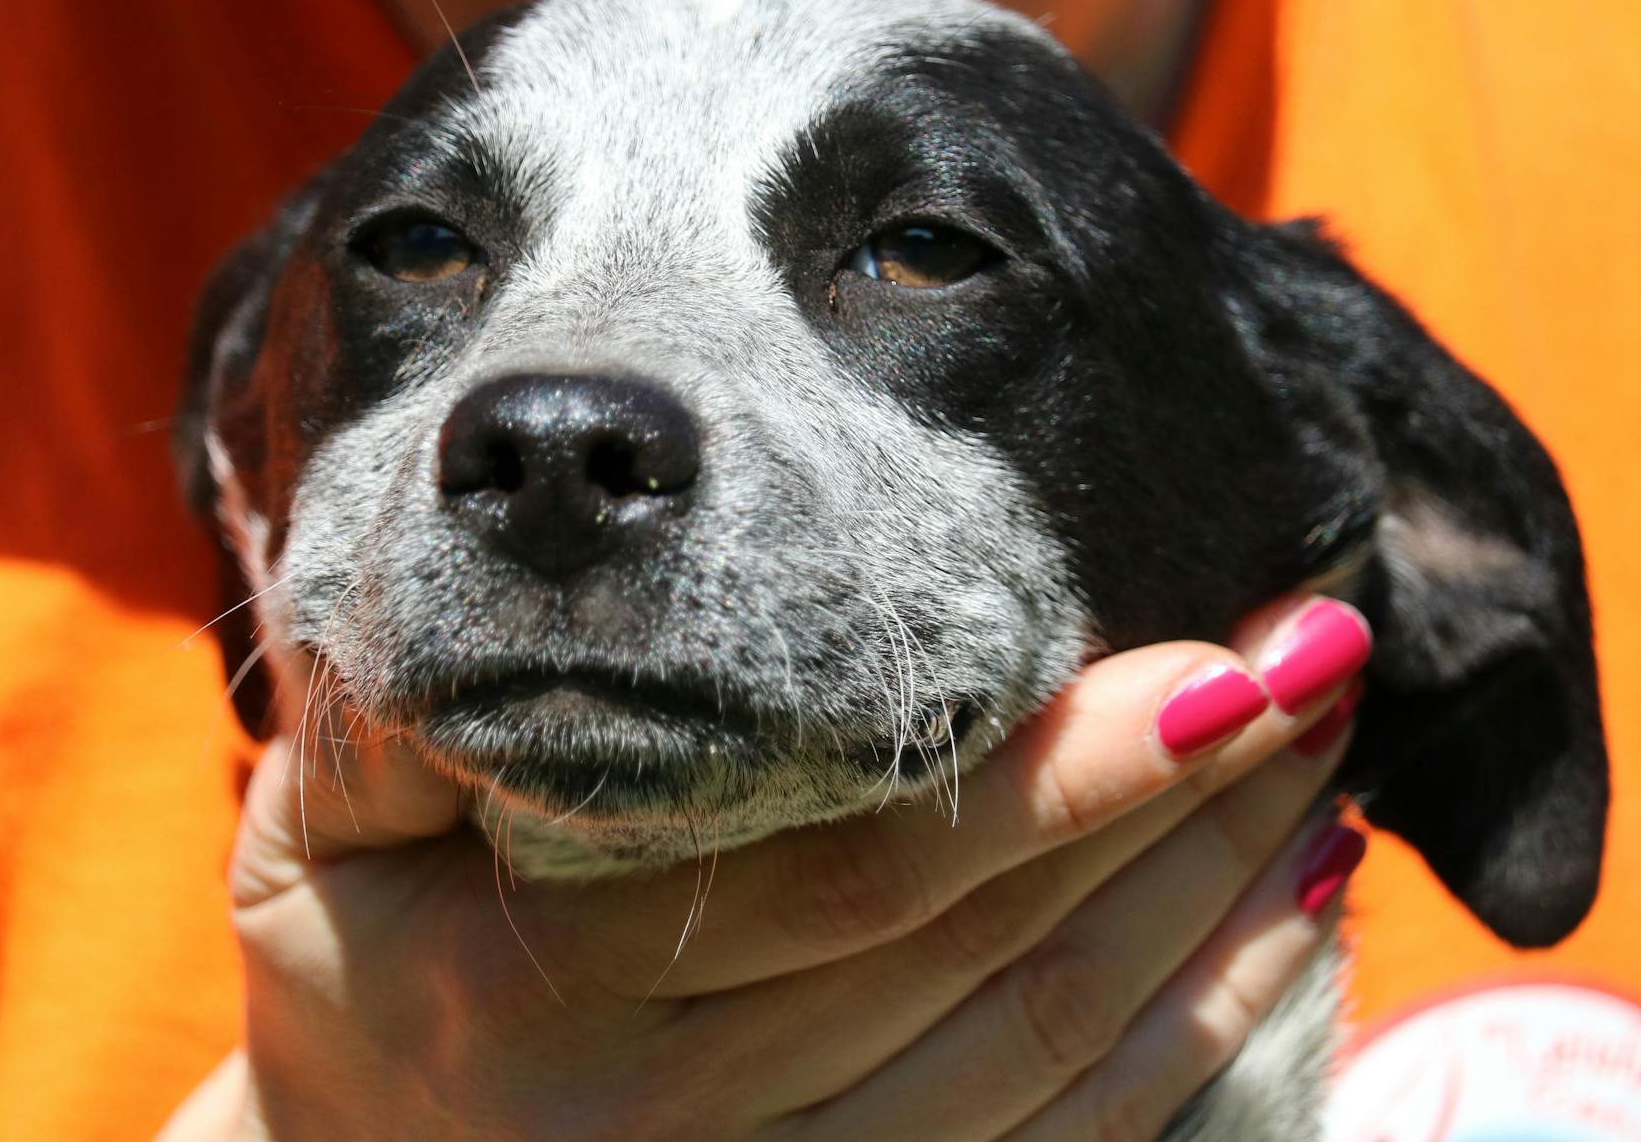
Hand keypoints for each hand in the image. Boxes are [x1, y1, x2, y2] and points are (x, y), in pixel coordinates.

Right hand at [158, 596, 1368, 1140]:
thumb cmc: (349, 970)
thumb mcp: (314, 836)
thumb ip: (399, 717)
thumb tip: (530, 556)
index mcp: (560, 994)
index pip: (856, 867)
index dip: (1053, 774)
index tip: (1209, 663)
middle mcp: (687, 1128)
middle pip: (1002, 960)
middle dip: (1185, 808)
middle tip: (1319, 661)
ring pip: (1059, 1067)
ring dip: (1217, 917)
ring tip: (1326, 774)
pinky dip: (1192, 1047)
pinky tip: (1277, 929)